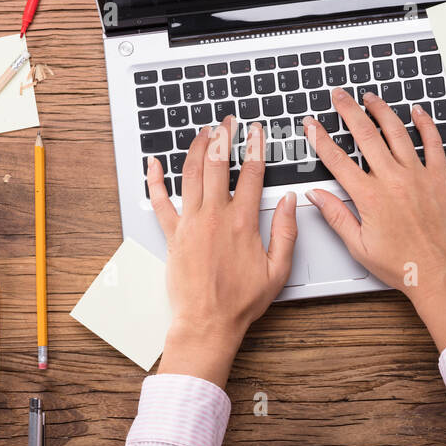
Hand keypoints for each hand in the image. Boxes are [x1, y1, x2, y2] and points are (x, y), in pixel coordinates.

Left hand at [147, 117, 297, 386]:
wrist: (207, 323)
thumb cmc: (241, 302)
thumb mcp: (278, 270)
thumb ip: (287, 233)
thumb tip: (292, 202)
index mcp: (243, 222)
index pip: (252, 174)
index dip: (256, 147)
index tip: (257, 131)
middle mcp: (215, 217)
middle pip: (218, 165)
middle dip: (223, 137)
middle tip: (226, 121)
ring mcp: (191, 224)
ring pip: (191, 175)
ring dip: (196, 149)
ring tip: (202, 132)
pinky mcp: (173, 235)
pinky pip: (160, 202)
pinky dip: (155, 181)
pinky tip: (153, 163)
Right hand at [303, 89, 445, 350]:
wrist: (442, 276)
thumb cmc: (404, 267)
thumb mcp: (359, 247)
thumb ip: (336, 216)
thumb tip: (316, 195)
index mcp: (369, 198)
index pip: (337, 159)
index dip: (320, 138)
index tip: (311, 124)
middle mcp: (393, 180)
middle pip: (365, 135)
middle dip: (348, 111)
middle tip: (339, 96)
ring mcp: (418, 176)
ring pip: (396, 132)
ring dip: (381, 111)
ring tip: (370, 97)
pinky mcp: (441, 179)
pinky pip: (433, 143)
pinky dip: (425, 124)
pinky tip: (417, 112)